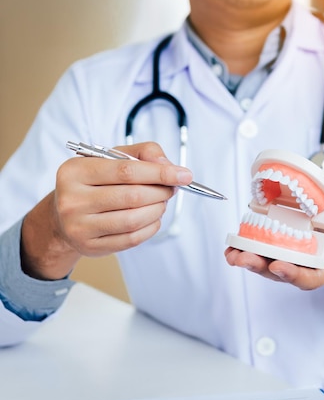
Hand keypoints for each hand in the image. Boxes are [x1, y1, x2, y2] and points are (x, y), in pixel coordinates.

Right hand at [21, 142, 192, 279]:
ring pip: (133, 219)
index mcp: (75, 171)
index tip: (184, 175)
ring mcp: (79, 226)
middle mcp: (72, 199)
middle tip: (171, 188)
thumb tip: (168, 166)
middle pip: (133, 196)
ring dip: (158, 210)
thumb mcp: (112, 158)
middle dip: (161, 192)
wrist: (63, 215)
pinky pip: (131, 239)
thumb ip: (143, 153)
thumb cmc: (94, 182)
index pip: (127, 171)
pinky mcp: (90, 246)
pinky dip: (151, 227)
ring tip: (161, 202)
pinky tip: (152, 218)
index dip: (160, 173)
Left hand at [224, 204, 323, 290]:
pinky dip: (245, 249)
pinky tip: (232, 246)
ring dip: (248, 259)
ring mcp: (289, 258)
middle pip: (280, 273)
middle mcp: (304, 266)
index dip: (293, 275)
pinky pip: (260, 250)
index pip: (310, 278)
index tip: (280, 266)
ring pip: (266, 264)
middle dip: (261, 267)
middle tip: (245, 259)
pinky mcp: (278, 247)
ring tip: (233, 254)